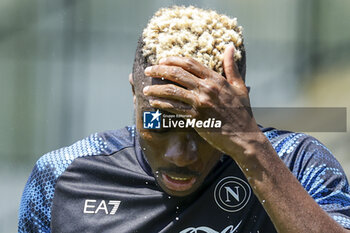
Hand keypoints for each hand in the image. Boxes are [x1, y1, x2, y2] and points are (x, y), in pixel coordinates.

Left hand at [143, 45, 260, 157]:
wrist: (243, 136)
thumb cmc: (241, 112)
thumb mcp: (239, 86)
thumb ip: (231, 66)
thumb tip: (229, 46)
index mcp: (216, 79)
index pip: (190, 63)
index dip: (173, 60)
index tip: (162, 60)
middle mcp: (206, 89)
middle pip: (177, 74)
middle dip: (159, 70)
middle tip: (148, 70)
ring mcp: (200, 103)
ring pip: (172, 91)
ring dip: (156, 89)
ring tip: (146, 90)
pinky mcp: (195, 118)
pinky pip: (174, 108)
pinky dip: (161, 105)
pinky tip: (154, 103)